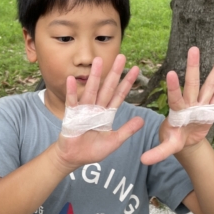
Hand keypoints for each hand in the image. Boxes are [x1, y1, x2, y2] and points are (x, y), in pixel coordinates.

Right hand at [54, 55, 143, 170]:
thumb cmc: (93, 150)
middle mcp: (96, 108)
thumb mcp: (114, 141)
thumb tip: (142, 120)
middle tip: (121, 56)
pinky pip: (71, 101)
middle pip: (107, 87)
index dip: (127, 82)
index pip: (119, 95)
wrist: (74, 157)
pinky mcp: (72, 115)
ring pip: (91, 90)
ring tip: (97, 61)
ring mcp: (84, 110)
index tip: (136, 69)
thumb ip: (127, 130)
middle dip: (114, 73)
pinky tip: (71, 79)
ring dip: (94, 76)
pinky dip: (71, 91)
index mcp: (107, 114)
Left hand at [141, 47, 213, 164]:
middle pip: (192, 83)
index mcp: (177, 111)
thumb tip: (143, 161)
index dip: (174, 86)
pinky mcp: (211, 109)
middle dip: (193, 67)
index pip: (175, 97)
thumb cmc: (174, 139)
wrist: (185, 141)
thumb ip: (157, 152)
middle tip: (193, 49)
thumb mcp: (167, 146)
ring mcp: (201, 104)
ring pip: (208, 85)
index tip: (171, 72)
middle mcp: (189, 103)